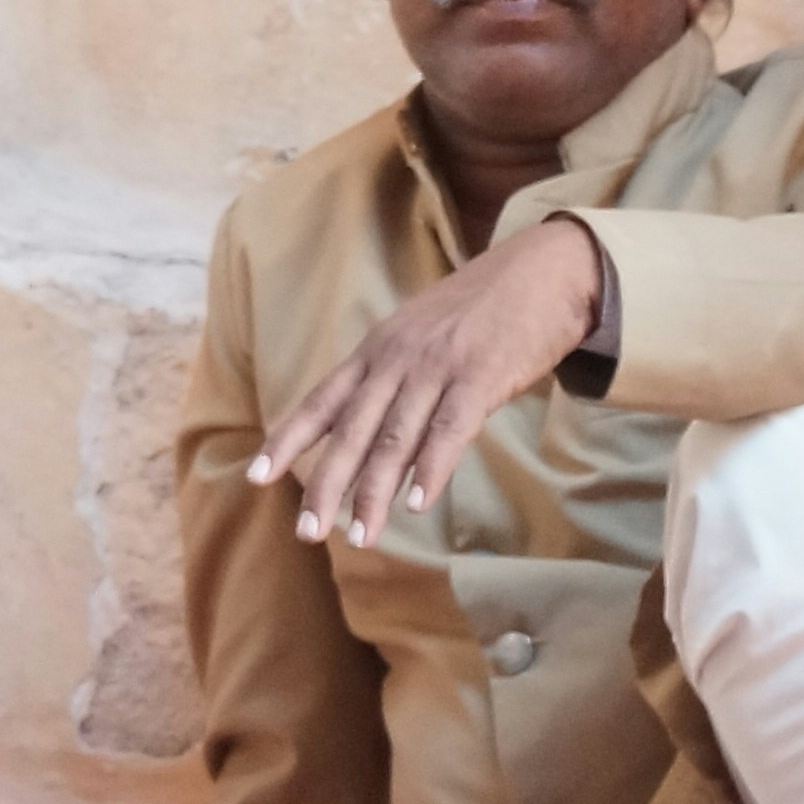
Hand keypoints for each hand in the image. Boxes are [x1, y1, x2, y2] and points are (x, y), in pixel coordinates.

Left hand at [252, 214, 604, 547]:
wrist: (546, 268)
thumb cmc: (486, 308)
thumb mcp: (423, 332)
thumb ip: (395, 375)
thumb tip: (374, 428)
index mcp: (378, 349)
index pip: (322, 401)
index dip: (288, 440)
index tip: (257, 477)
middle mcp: (398, 358)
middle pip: (353, 431)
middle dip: (327, 485)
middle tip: (308, 532)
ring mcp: (438, 367)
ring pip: (396, 438)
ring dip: (375, 492)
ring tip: (362, 536)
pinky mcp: (482, 375)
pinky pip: (450, 429)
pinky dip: (431, 468)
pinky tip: (417, 503)